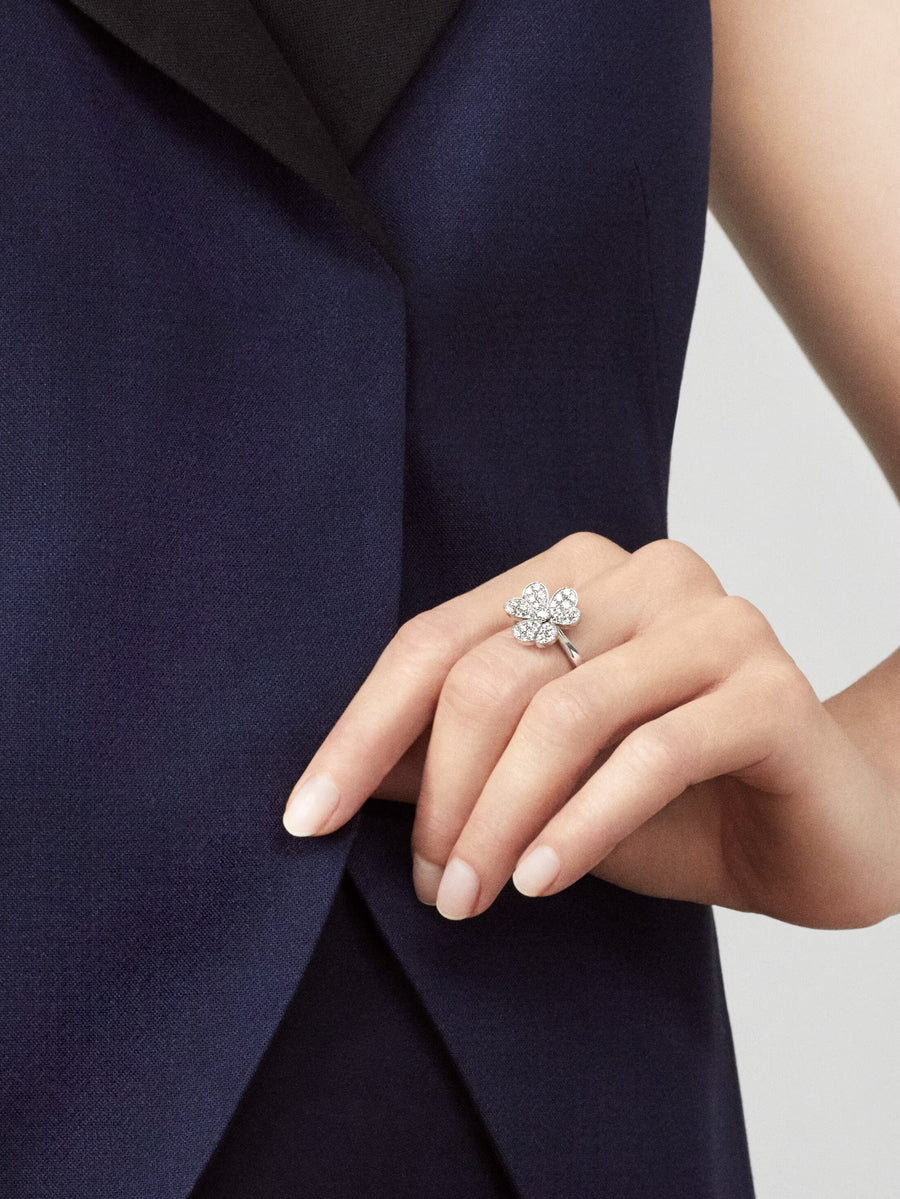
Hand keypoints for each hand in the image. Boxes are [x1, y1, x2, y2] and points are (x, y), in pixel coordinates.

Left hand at [282, 532, 899, 928]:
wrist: (818, 829)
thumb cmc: (672, 801)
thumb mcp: (538, 781)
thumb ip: (450, 760)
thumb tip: (339, 782)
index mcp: (576, 574)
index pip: (437, 640)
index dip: (361, 732)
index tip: (304, 820)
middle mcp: (643, 575)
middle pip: (491, 676)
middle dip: (441, 797)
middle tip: (434, 887)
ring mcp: (714, 622)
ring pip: (564, 714)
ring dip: (498, 820)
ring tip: (470, 899)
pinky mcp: (769, 689)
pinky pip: (650, 754)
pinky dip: (581, 825)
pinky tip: (540, 883)